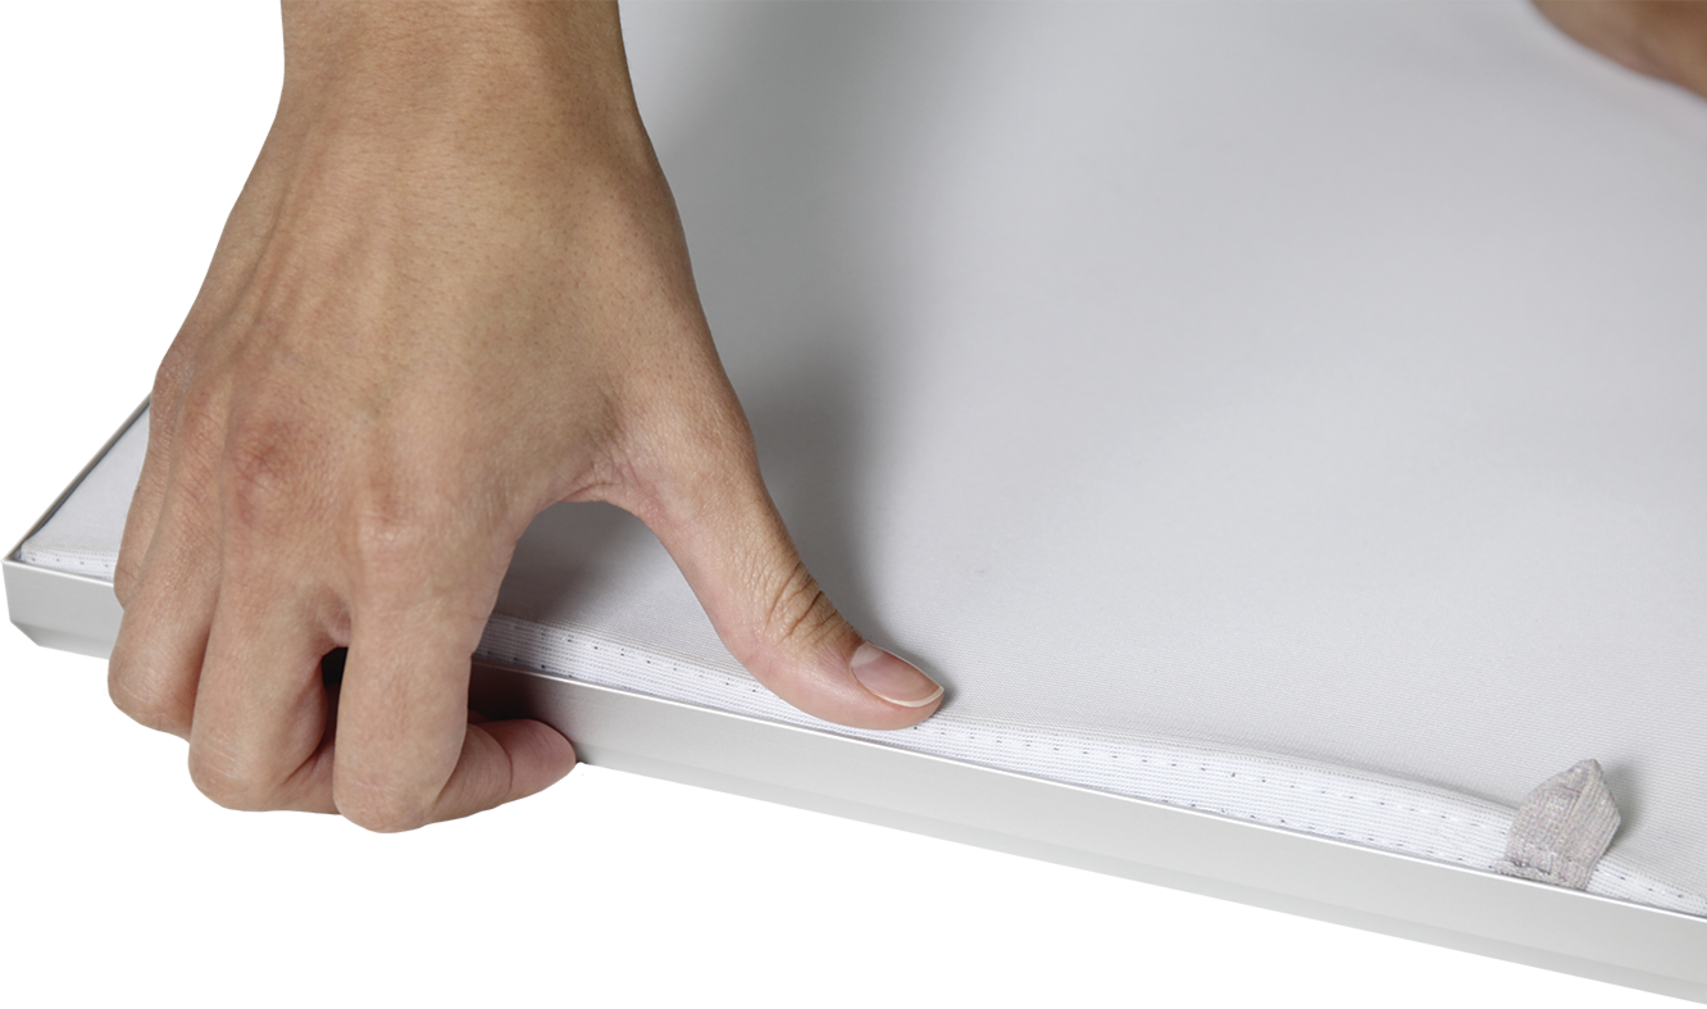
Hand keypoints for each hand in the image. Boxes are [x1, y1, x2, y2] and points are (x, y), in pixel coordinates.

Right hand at [105, 1, 942, 834]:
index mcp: (409, 531)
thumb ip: (773, 593)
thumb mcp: (686, 426)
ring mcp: (210, 460)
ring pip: (153, 686)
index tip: (533, 733)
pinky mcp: (180, 409)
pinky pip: (135, 573)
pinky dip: (202, 619)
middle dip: (350, 784)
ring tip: (358, 667)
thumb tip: (862, 685)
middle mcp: (280, 509)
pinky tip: (304, 570)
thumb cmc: (547, 204)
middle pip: (241, 768)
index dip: (478, 790)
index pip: (384, 779)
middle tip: (440, 723)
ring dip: (254, 718)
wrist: (452, 62)